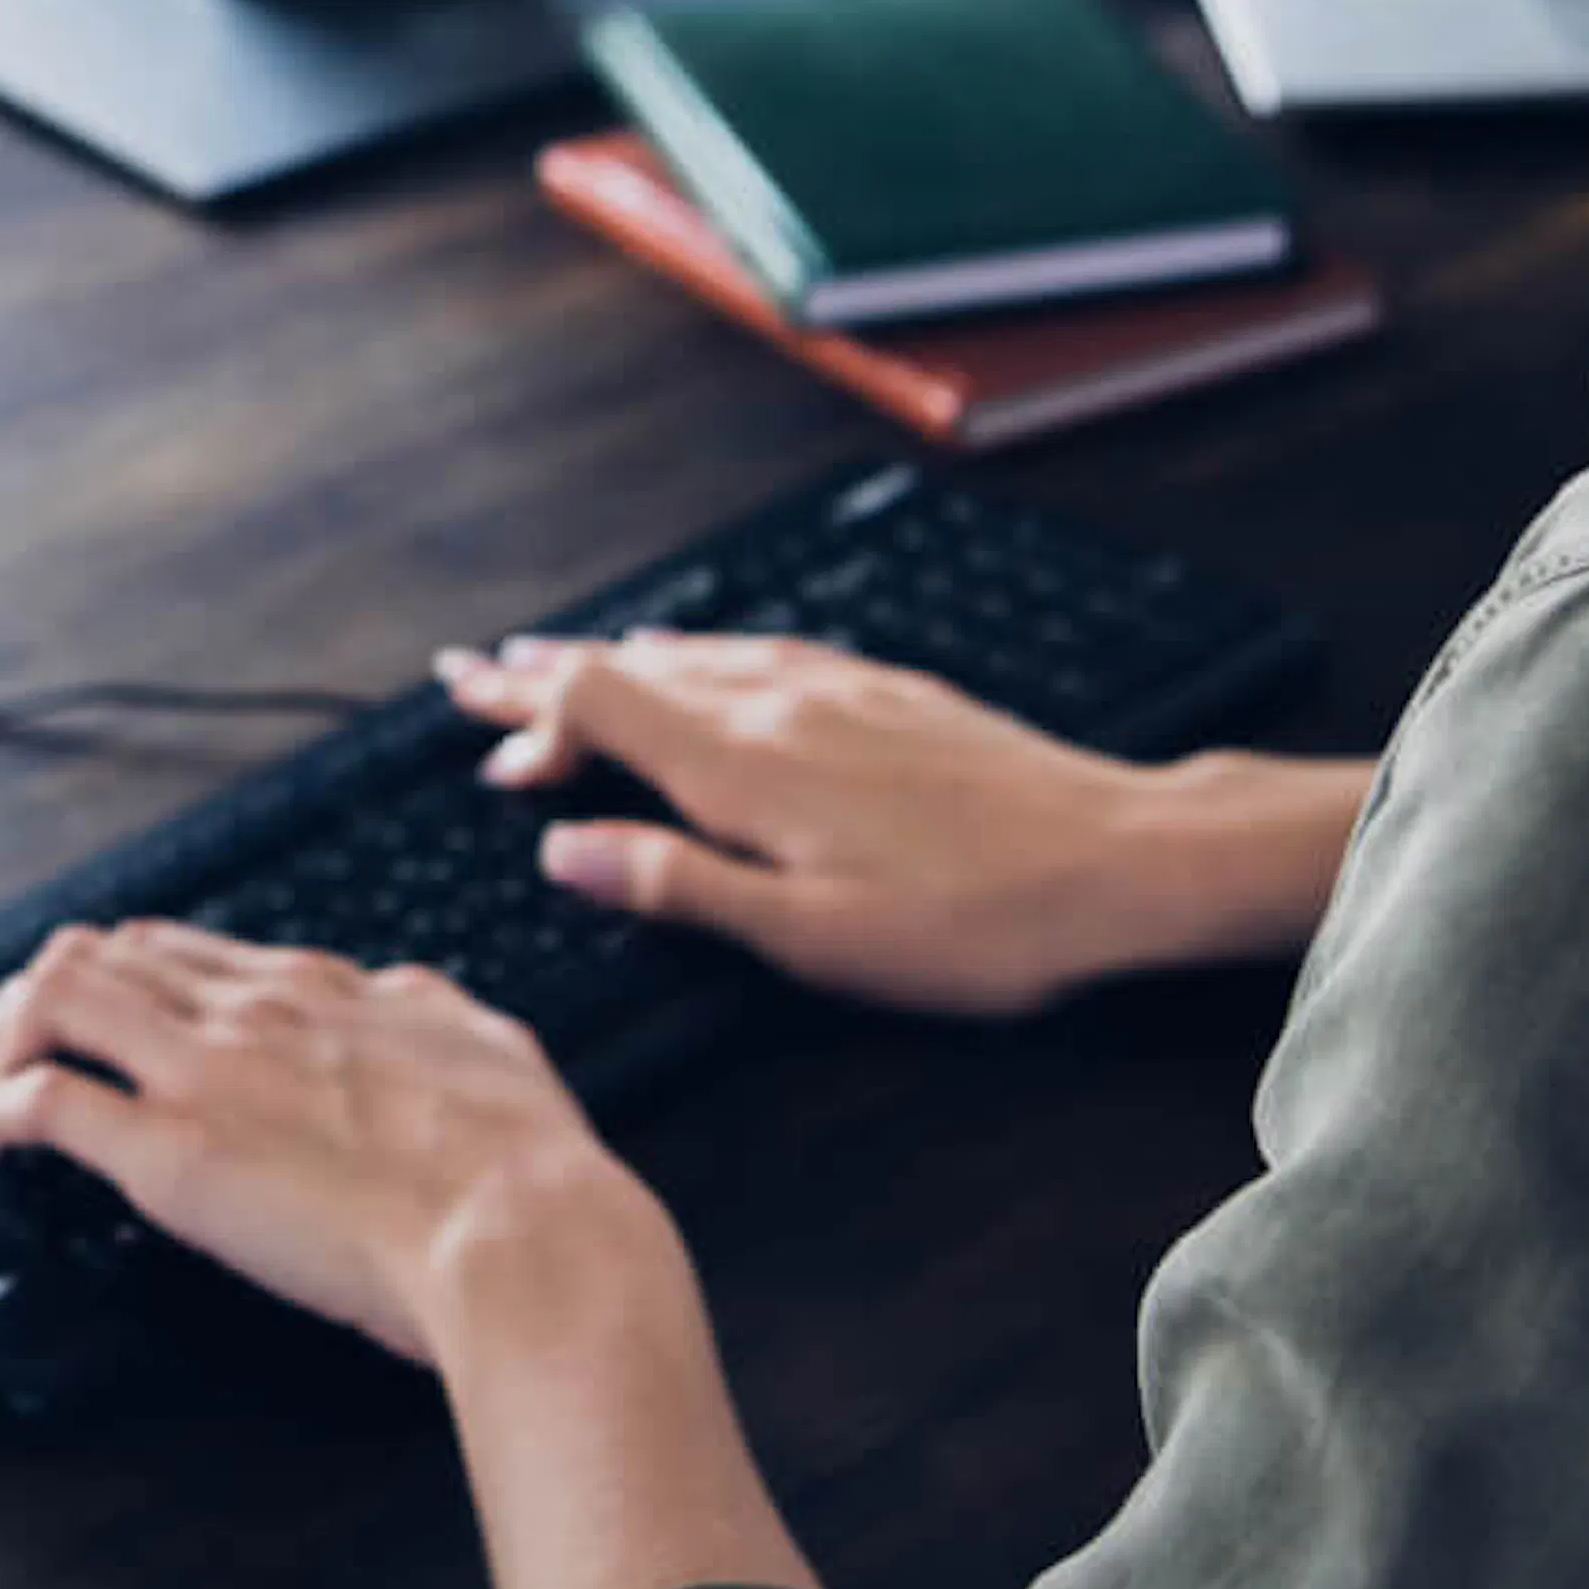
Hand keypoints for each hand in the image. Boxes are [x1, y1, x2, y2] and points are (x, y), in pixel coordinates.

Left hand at [0, 924, 673, 1364]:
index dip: (125, 968)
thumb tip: (407, 997)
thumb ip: (433, 1016)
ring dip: (0, 1035)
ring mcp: (208, 1072)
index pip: (190, 952)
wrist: (523, 1232)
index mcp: (327, 990)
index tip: (93, 994)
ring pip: (61, 998)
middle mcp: (255, 1010)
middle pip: (107, 957)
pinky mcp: (171, 1151)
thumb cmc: (525, 1165)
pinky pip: (49, 1104)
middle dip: (34, 989)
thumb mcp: (490, 1046)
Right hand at [440, 629, 1350, 1015]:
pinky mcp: (887, 688)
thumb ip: (679, 884)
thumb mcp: (809, 936)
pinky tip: (703, 662)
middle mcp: (778, 702)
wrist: (1117, 856)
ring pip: (696, 655)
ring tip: (563, 666)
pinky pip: (760, 652)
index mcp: (743, 764)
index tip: (471, 713)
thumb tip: (564, 848)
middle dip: (549, 673)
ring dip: (616, 662)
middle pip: (634, 667)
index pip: (602, 703)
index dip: (528, 706)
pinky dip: (699, 656)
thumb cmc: (968, 922)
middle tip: (477, 676)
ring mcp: (836, 685)